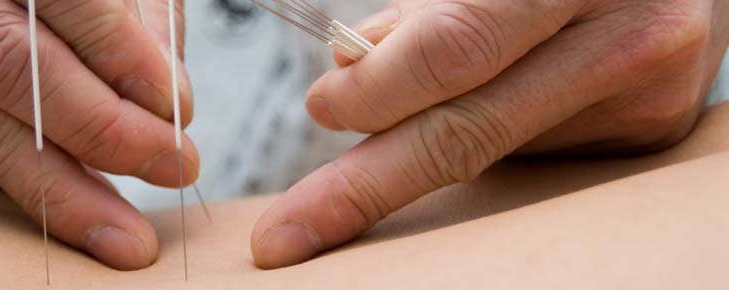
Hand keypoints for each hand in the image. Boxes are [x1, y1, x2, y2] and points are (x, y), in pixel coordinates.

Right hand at [0, 0, 193, 269]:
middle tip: (171, 168)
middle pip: (7, 71)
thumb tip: (165, 111)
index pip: (67, 2)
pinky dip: (23, 173)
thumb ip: (146, 31)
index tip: (175, 116)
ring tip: (120, 227)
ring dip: (58, 188)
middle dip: (100, 135)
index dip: (122, 62)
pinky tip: (75, 198)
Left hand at [251, 0, 728, 267]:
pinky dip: (481, 142)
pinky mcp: (647, 136)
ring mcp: (645, 100)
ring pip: (489, 152)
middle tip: (288, 231)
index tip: (321, 108)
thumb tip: (349, 68)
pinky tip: (477, 110)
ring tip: (393, 126)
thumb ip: (425, 16)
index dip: (375, 89)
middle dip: (363, 187)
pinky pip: (527, 156)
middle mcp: (625, 41)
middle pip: (466, 134)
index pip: (453, 51)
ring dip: (419, 147)